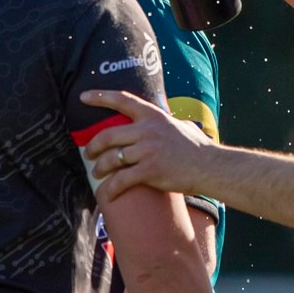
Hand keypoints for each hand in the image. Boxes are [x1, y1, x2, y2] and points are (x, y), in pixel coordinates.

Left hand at [80, 90, 212, 202]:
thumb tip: (168, 118)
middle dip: (92, 146)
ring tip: (97, 175)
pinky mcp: (149, 170)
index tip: (83, 97)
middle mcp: (147, 130)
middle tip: (88, 154)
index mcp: (153, 116)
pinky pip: (121, 180)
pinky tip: (107, 195)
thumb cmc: (197, 148)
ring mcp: (147, 150)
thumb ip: (167, 122)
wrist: (210, 167)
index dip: (100, 97)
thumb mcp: (180, 125)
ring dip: (100, 169)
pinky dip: (110, 190)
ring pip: (111, 159)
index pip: (122, 100)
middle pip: (108, 136)